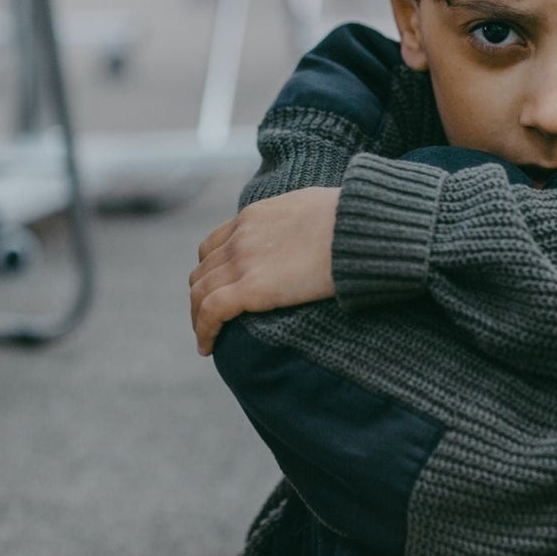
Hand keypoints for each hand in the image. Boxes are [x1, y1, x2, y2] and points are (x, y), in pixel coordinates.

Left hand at [188, 187, 339, 354]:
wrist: (359, 229)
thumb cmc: (352, 220)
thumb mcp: (313, 207)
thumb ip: (298, 221)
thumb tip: (312, 232)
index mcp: (254, 216)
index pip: (213, 246)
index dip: (210, 272)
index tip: (217, 291)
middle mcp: (240, 237)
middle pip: (202, 272)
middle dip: (201, 298)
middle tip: (210, 321)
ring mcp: (242, 261)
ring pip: (200, 293)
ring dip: (198, 318)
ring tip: (206, 339)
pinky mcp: (251, 288)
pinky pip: (211, 312)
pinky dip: (204, 331)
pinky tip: (207, 348)